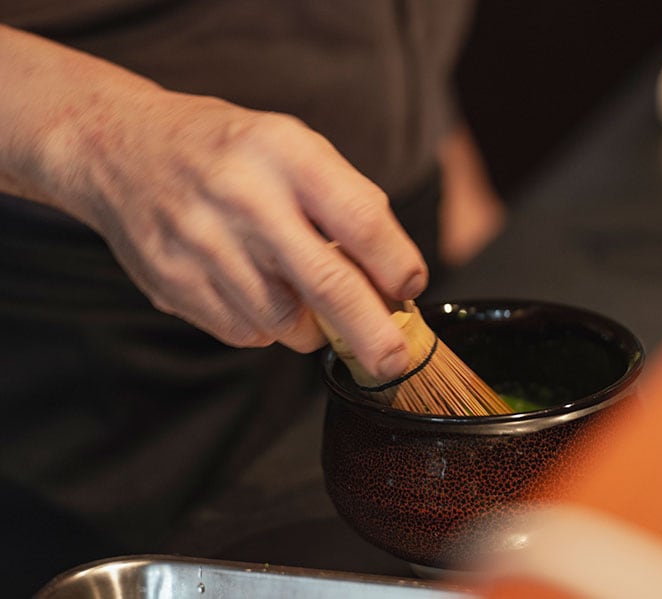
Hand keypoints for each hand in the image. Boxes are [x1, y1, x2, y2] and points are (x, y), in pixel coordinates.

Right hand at [0, 25, 426, 379]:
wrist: (120, 149)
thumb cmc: (229, 152)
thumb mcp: (292, 147)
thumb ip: (343, 204)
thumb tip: (391, 281)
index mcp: (284, 154)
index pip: (360, 220)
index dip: (396, 265)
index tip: (410, 288)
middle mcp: (244, 199)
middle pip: (327, 286)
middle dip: (371, 335)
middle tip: (393, 362)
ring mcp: (203, 245)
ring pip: (285, 323)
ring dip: (311, 328)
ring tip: (298, 292)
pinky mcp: (174, 284)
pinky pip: (244, 334)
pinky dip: (265, 327)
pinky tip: (251, 288)